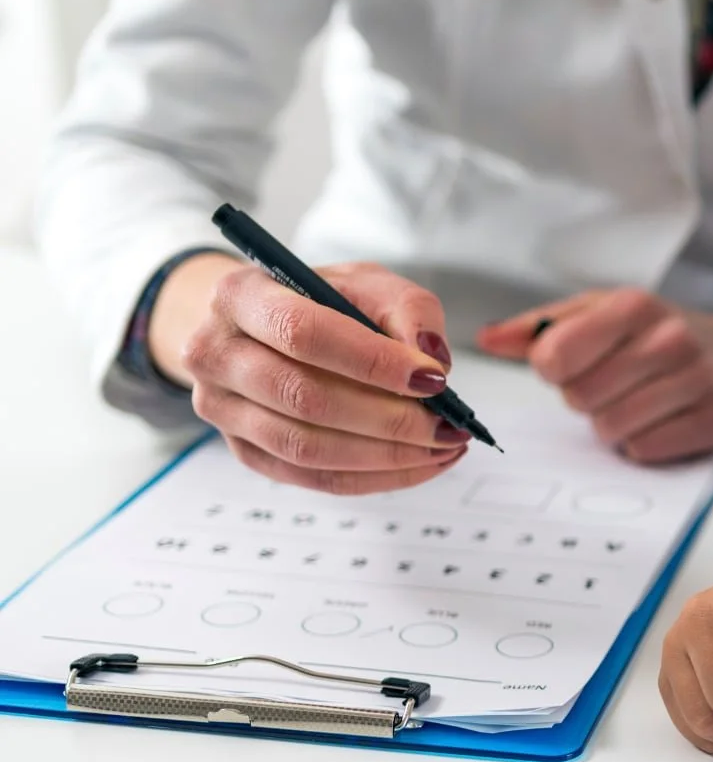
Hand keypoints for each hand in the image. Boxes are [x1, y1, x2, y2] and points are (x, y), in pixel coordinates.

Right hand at [154, 255, 470, 494]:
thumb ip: (408, 310)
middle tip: (448, 426)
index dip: (372, 361)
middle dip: (389, 419)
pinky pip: (312, 478)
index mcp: (240, 297)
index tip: (432, 379)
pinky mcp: (244, 450)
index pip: (303, 334)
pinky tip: (417, 464)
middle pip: (305, 398)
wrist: (263, 326)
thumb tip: (433, 361)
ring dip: (386, 456)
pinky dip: (373, 477)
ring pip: (307, 448)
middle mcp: (215, 354)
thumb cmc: (320, 301)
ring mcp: (221, 409)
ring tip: (442, 448)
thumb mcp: (367, 283)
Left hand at [476, 290, 712, 463]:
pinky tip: (659, 420)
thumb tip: (486, 340)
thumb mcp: (600, 313)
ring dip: (613, 425)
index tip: (570, 364)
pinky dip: (643, 444)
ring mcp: (698, 379)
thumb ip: (540, 327)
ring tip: (636, 402)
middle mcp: (671, 338)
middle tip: (613, 384)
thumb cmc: (655, 333)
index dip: (553, 369)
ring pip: (612, 428)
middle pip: (581, 398)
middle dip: (586, 398)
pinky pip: (646, 451)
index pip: (556, 355)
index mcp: (633, 305)